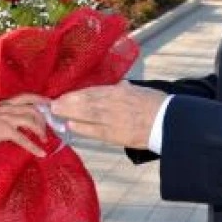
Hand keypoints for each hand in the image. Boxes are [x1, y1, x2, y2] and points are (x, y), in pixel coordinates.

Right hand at [0, 93, 48, 157]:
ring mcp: (7, 118)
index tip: (50, 103)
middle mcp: (8, 108)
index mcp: (6, 103)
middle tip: (47, 130)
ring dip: (41, 132)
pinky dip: (34, 147)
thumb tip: (21, 124)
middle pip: (33, 110)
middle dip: (43, 120)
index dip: (40, 99)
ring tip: (44, 141)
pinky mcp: (5, 130)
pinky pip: (24, 139)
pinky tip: (41, 153)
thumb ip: (8, 115)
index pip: (27, 97)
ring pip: (31, 121)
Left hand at [51, 83, 166, 149]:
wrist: (169, 123)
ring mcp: (115, 120)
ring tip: (56, 114)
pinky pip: (96, 131)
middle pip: (86, 102)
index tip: (63, 95)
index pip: (93, 91)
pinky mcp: (117, 135)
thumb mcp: (138, 90)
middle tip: (52, 104)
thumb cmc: (156, 105)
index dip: (75, 94)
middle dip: (67, 103)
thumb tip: (117, 86)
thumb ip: (123, 89)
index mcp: (120, 91)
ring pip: (88, 115)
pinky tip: (71, 127)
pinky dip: (82, 129)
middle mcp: (115, 103)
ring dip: (70, 114)